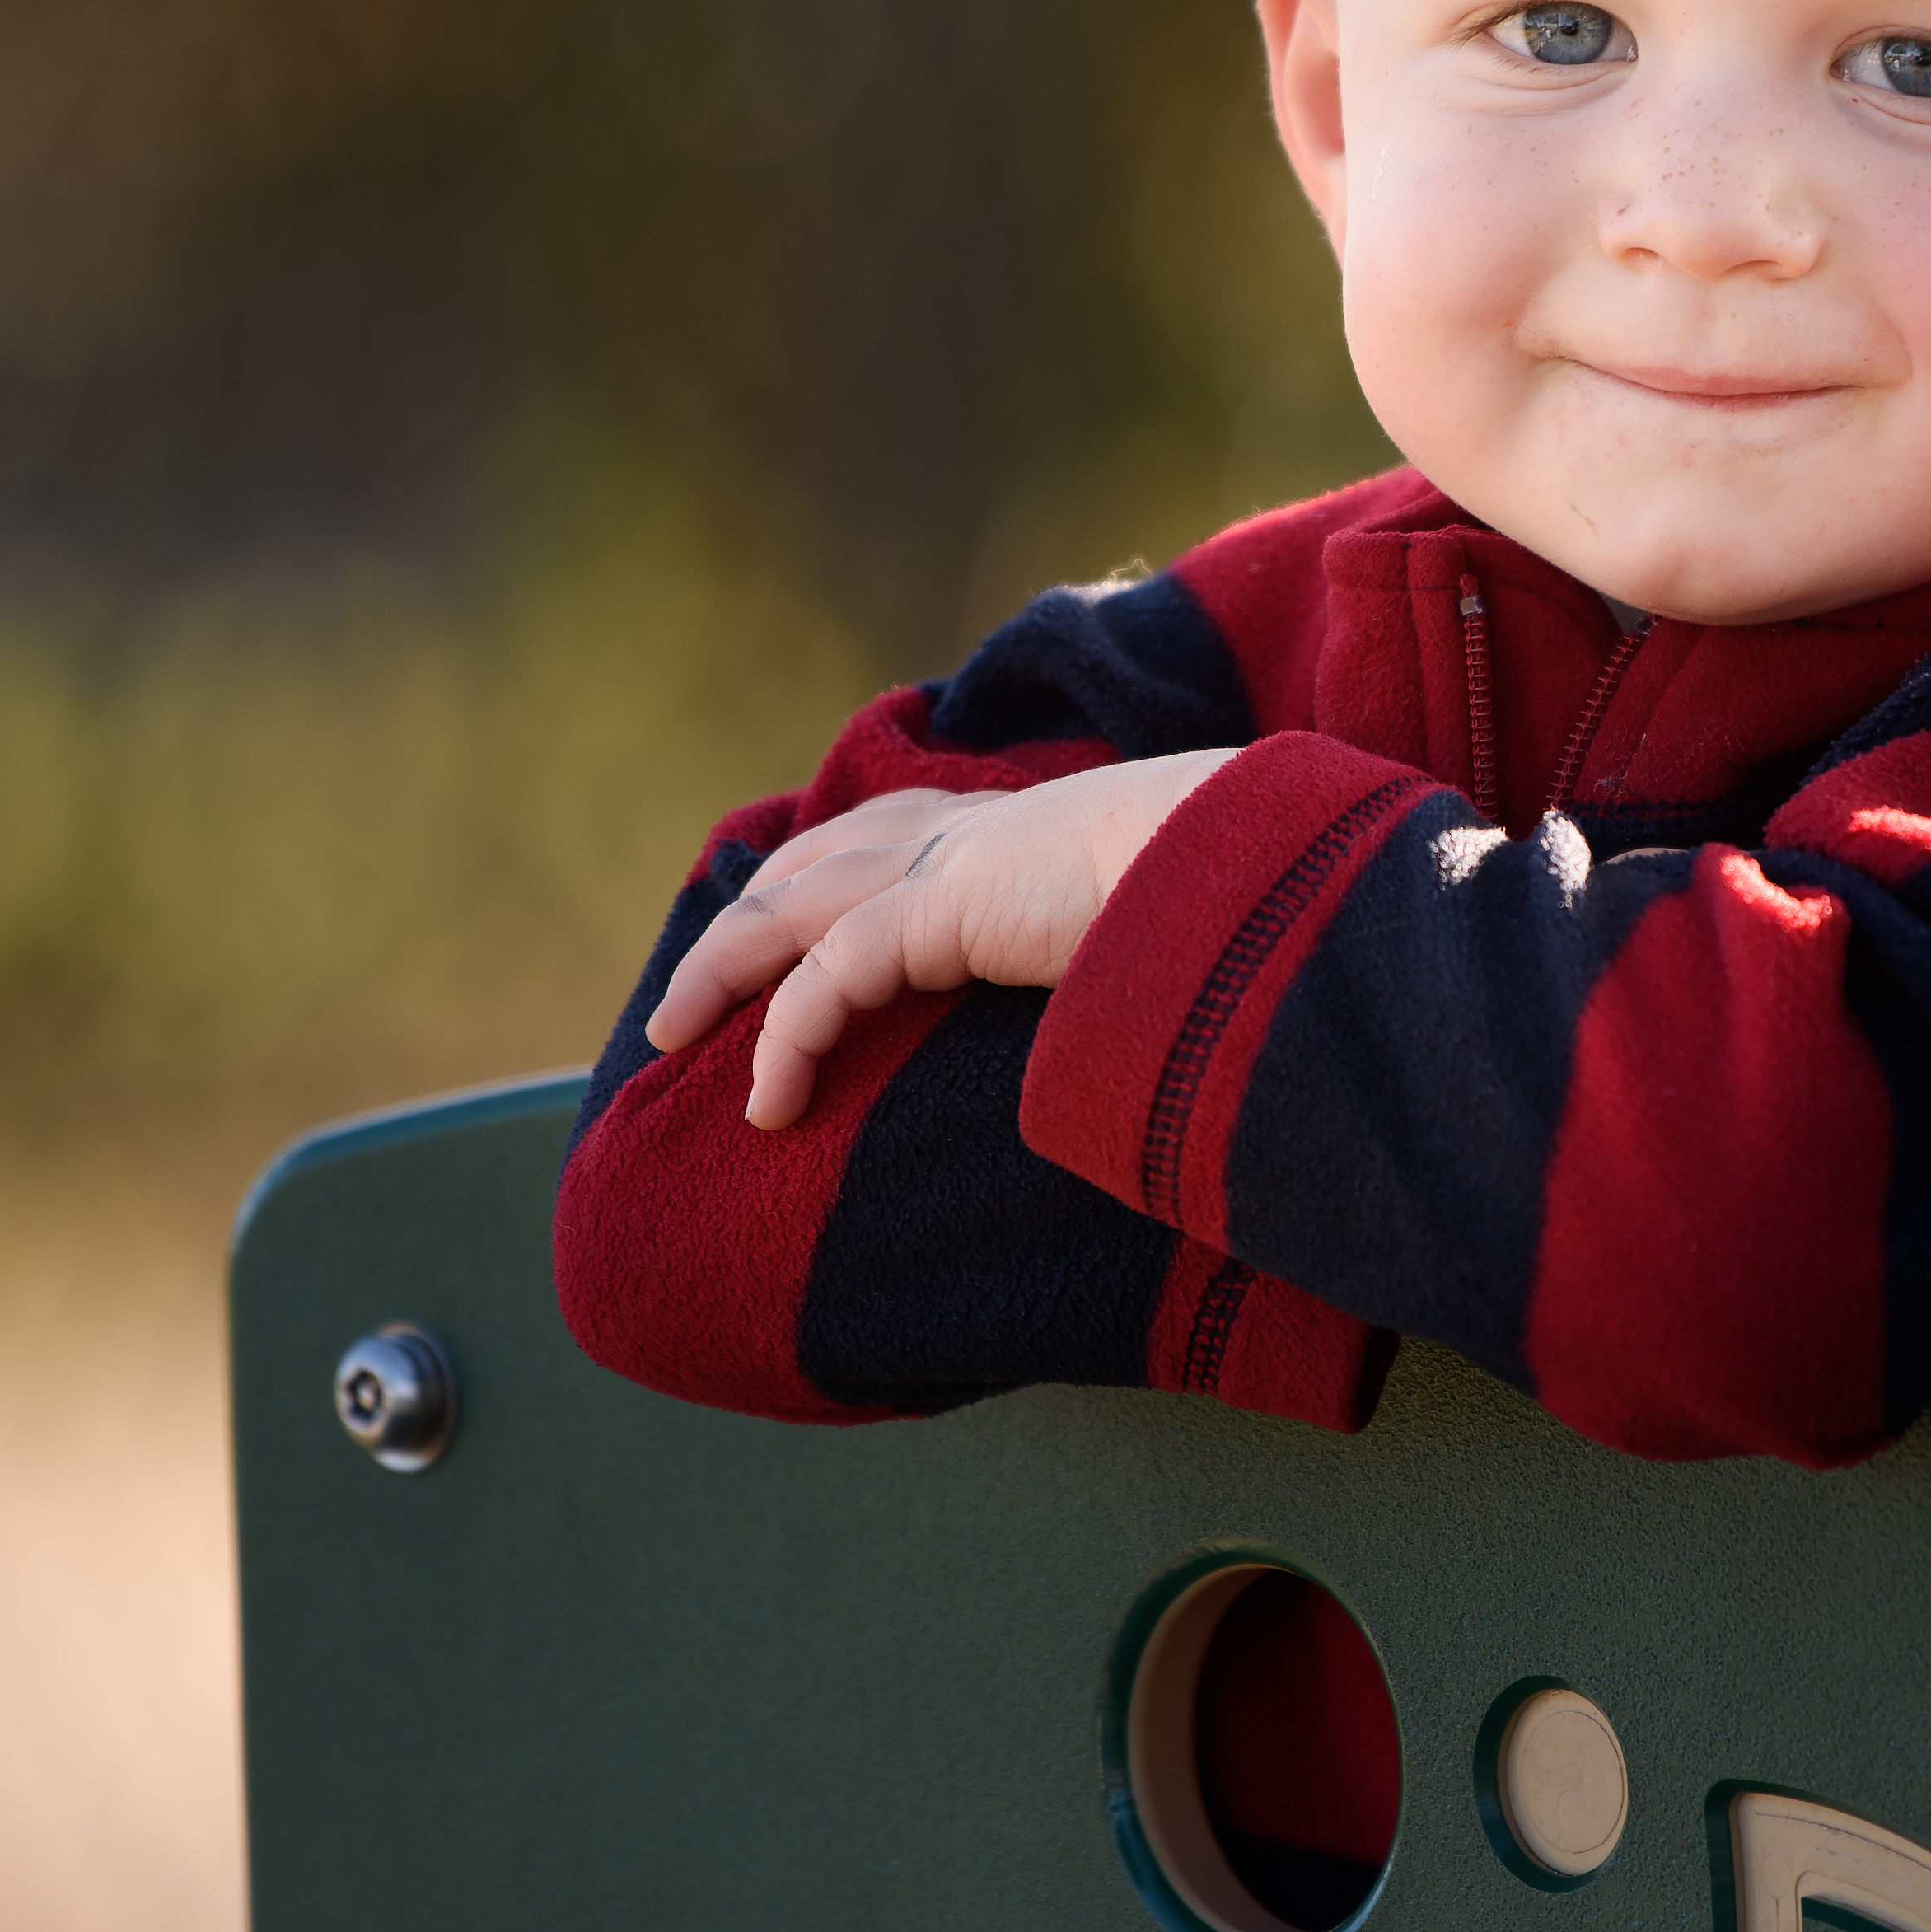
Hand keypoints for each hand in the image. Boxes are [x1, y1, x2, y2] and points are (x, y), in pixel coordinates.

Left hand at [643, 754, 1233, 1128]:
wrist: (1258, 862)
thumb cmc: (1233, 905)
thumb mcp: (1161, 926)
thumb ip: (1125, 955)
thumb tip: (1162, 1021)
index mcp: (1019, 828)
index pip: (891, 834)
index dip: (824, 869)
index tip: (778, 908)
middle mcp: (970, 832)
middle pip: (814, 862)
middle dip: (744, 920)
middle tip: (691, 994)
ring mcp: (949, 861)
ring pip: (789, 910)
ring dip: (721, 973)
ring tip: (673, 1037)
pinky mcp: (940, 908)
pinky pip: (828, 978)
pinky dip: (785, 1040)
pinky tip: (768, 1103)